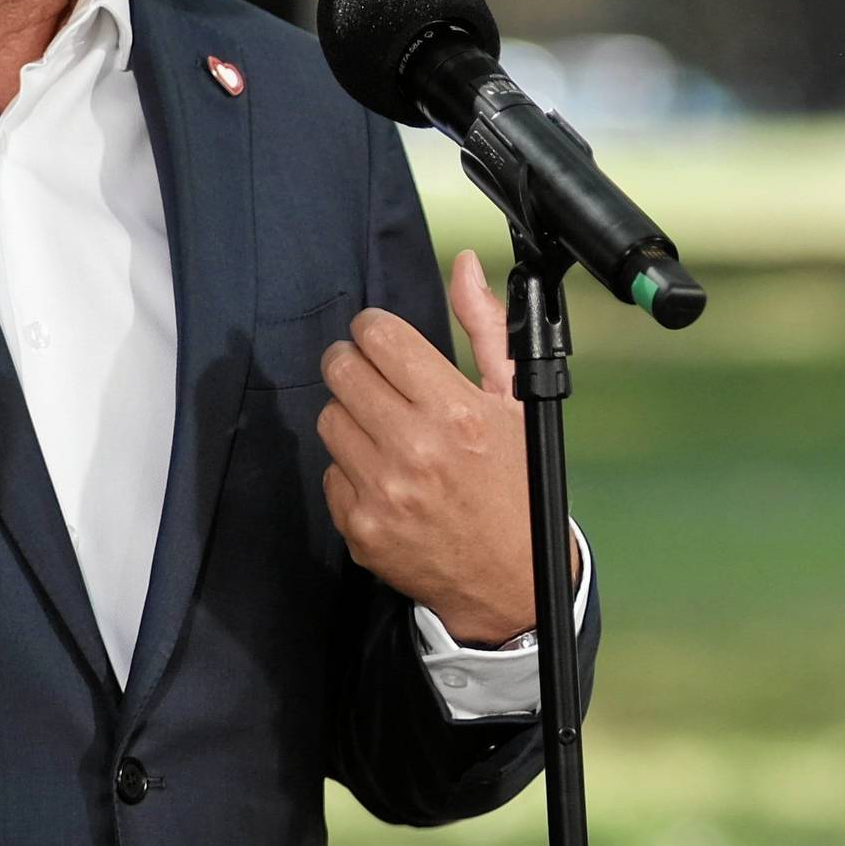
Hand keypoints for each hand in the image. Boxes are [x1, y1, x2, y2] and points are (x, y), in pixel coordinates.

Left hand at [318, 250, 542, 644]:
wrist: (512, 580)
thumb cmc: (515, 485)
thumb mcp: (514, 402)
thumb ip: (485, 329)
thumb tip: (463, 265)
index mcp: (457, 411)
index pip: (378, 337)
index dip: (374, 330)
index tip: (380, 340)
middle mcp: (415, 449)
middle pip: (341, 370)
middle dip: (353, 364)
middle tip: (371, 376)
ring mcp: (383, 492)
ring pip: (329, 419)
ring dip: (352, 418)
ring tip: (386, 432)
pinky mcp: (360, 527)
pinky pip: (330, 473)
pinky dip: (352, 471)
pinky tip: (385, 478)